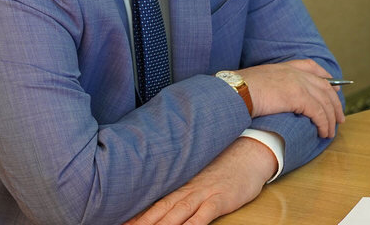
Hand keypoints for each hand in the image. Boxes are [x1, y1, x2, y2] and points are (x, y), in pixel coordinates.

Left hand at [123, 137, 275, 224]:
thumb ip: (183, 189)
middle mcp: (187, 189)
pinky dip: (192, 224)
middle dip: (140, 222)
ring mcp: (203, 194)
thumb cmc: (225, 167)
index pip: (153, 202)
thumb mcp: (199, 176)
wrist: (250, 152)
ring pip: (176, 213)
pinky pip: (204, 215)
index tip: (119, 221)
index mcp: (180, 185)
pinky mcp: (220, 199)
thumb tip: (167, 201)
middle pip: (159, 209)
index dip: (136, 214)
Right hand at [237, 59, 345, 137]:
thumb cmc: (239, 90)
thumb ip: (270, 85)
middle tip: (339, 117)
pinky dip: (324, 123)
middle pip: (324, 86)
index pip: (311, 66)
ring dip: (331, 118)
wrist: (235, 91)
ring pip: (324, 101)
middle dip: (335, 103)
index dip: (326, 77)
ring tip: (331, 132)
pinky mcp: (298, 96)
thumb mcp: (257, 81)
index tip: (334, 85)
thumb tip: (273, 97)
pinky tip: (323, 132)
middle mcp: (294, 73)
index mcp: (284, 67)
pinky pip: (318, 112)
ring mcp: (298, 83)